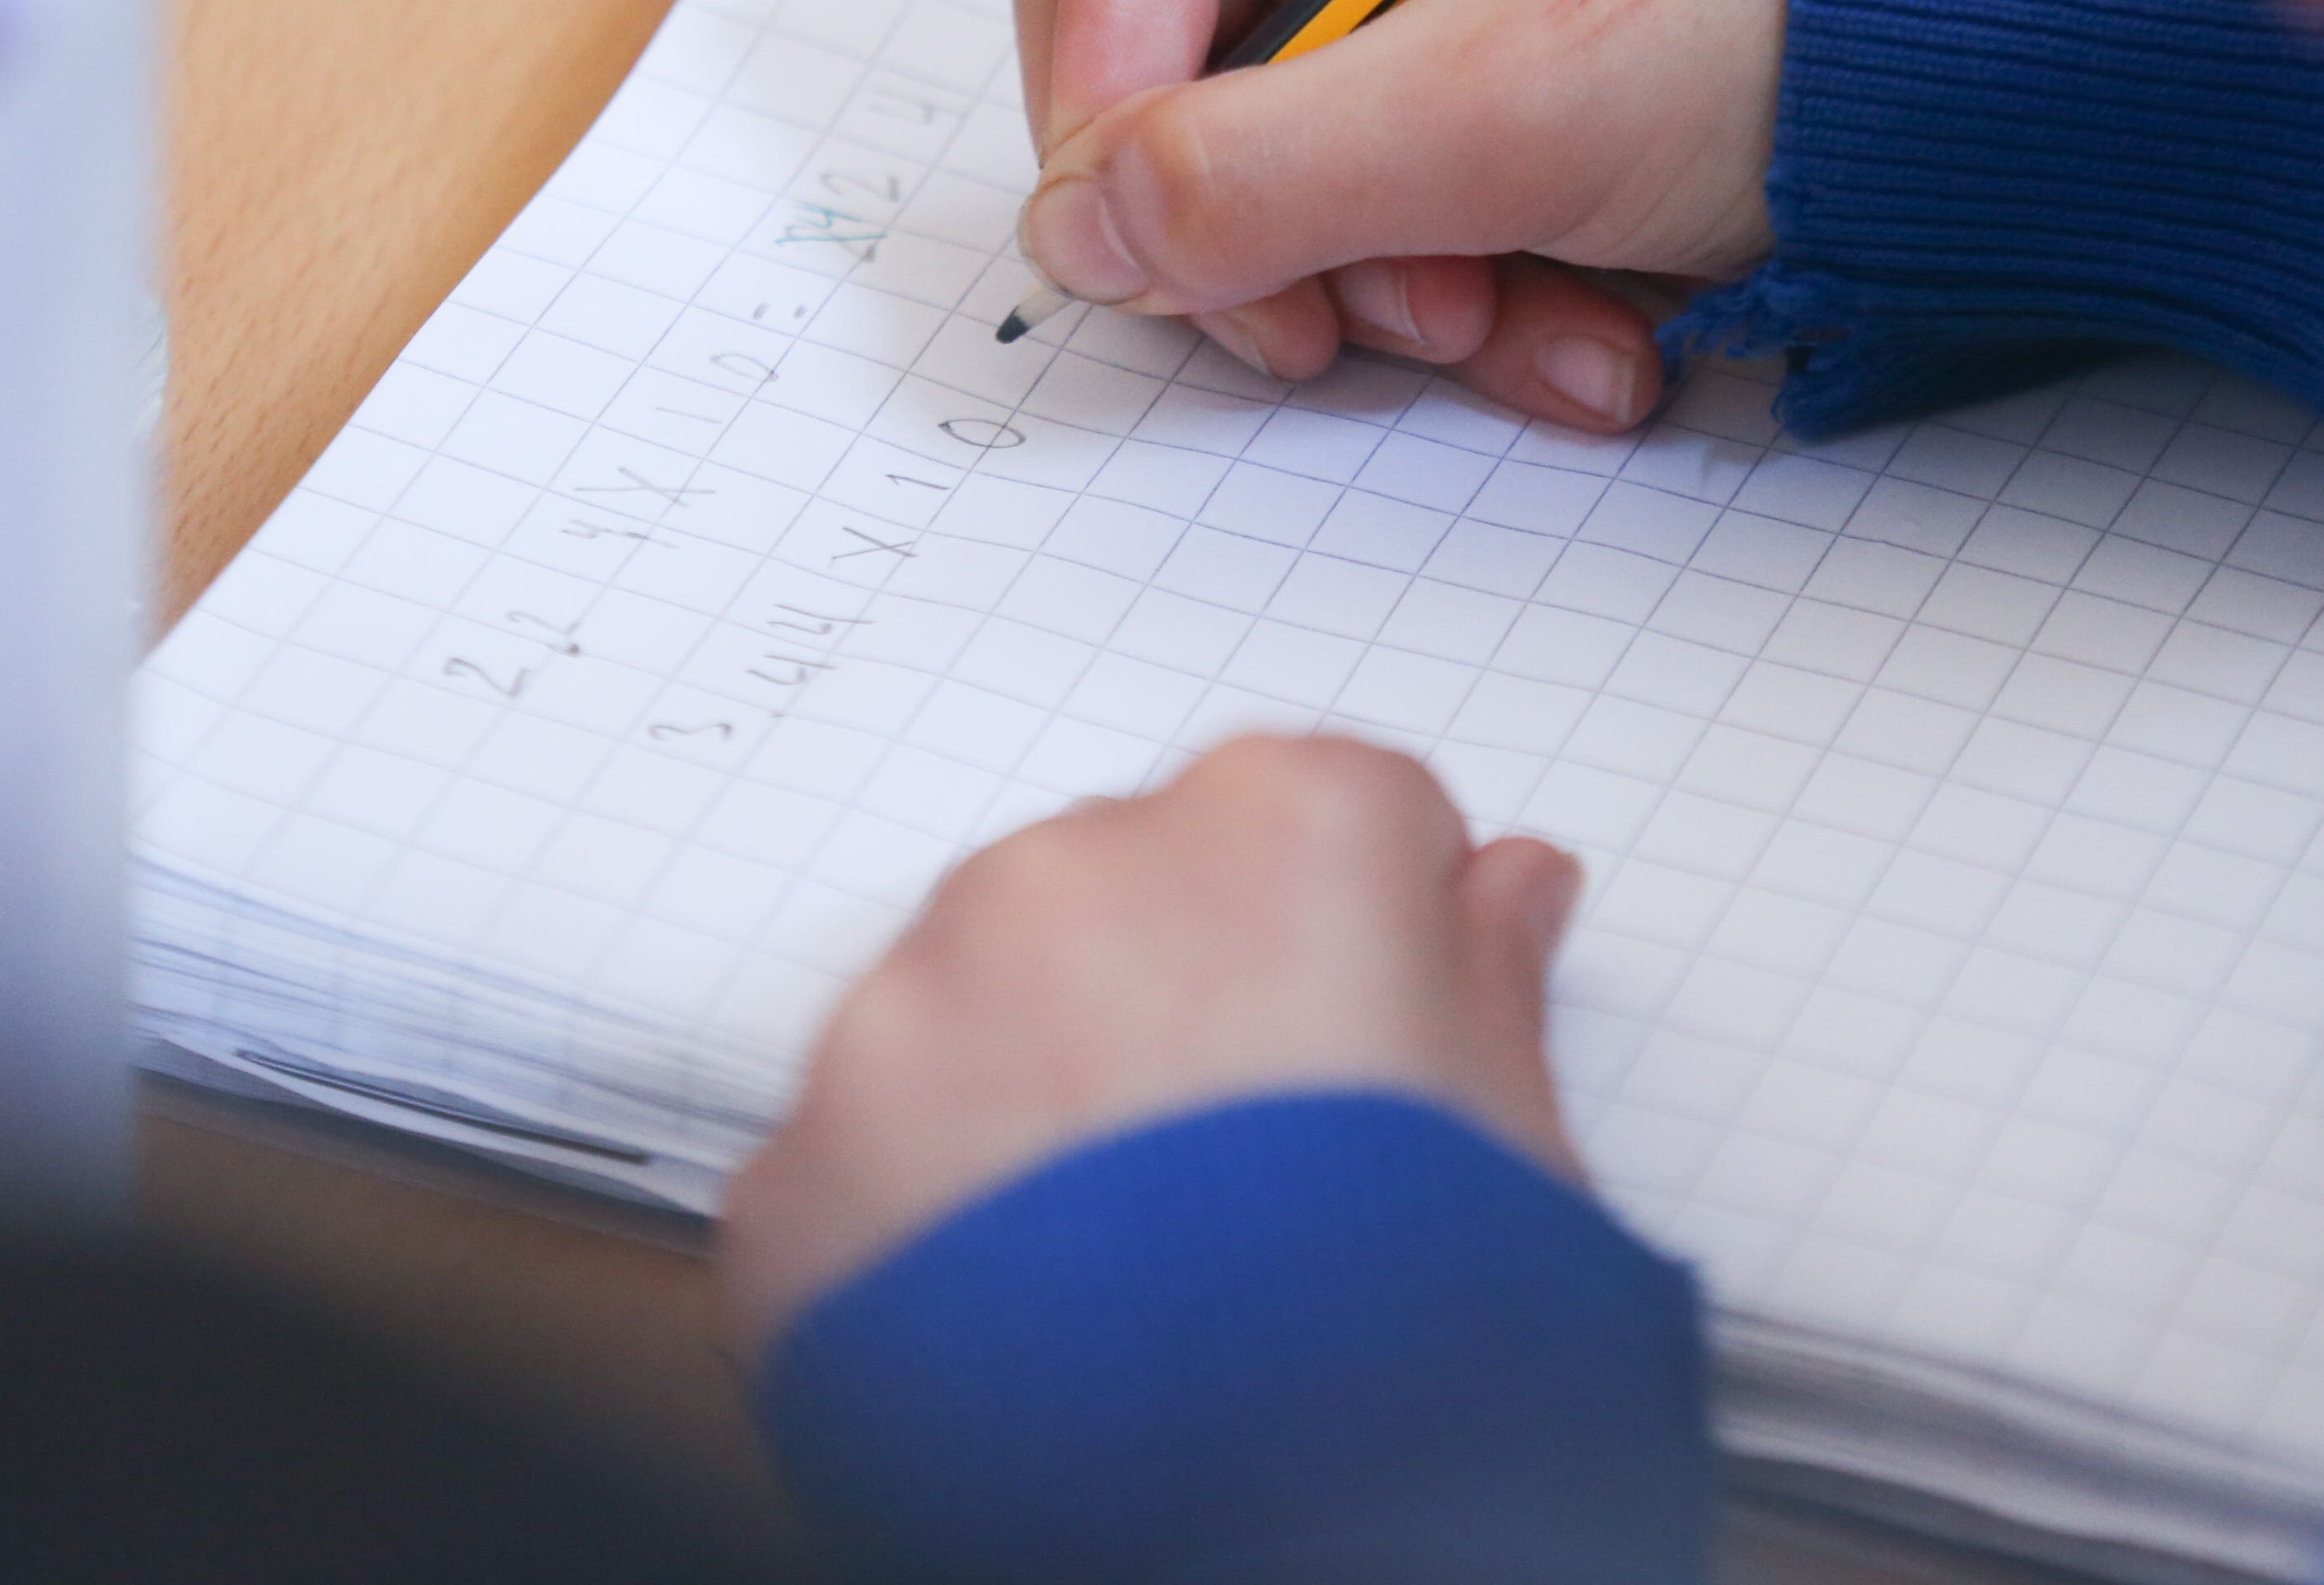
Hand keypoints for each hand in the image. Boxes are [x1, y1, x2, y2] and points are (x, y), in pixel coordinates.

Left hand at [717, 733, 1583, 1352]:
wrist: (1254, 1562)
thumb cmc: (1417, 1364)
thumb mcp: (1526, 1162)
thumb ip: (1492, 987)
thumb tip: (1504, 893)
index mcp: (1286, 834)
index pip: (1331, 813)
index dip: (1366, 943)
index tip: (1371, 1049)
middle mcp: (1082, 872)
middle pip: (1141, 889)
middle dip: (1182, 1000)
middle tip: (1249, 1187)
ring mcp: (913, 1005)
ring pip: (983, 1000)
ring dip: (1038, 1094)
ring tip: (1131, 1278)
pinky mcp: (797, 1159)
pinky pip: (869, 1151)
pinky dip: (926, 1224)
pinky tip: (1021, 1334)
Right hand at [985, 0, 1807, 432]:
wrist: (2047, 90)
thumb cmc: (1822, 0)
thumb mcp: (1512, 95)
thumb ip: (1262, 171)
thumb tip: (1079, 232)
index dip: (1088, 5)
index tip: (1149, 175)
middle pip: (1152, 3)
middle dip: (1237, 189)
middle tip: (1319, 312)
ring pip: (1260, 126)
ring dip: (1357, 271)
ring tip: (1495, 328)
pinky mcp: (1491, 51)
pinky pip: (1376, 182)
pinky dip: (1451, 284)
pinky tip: (1568, 339)